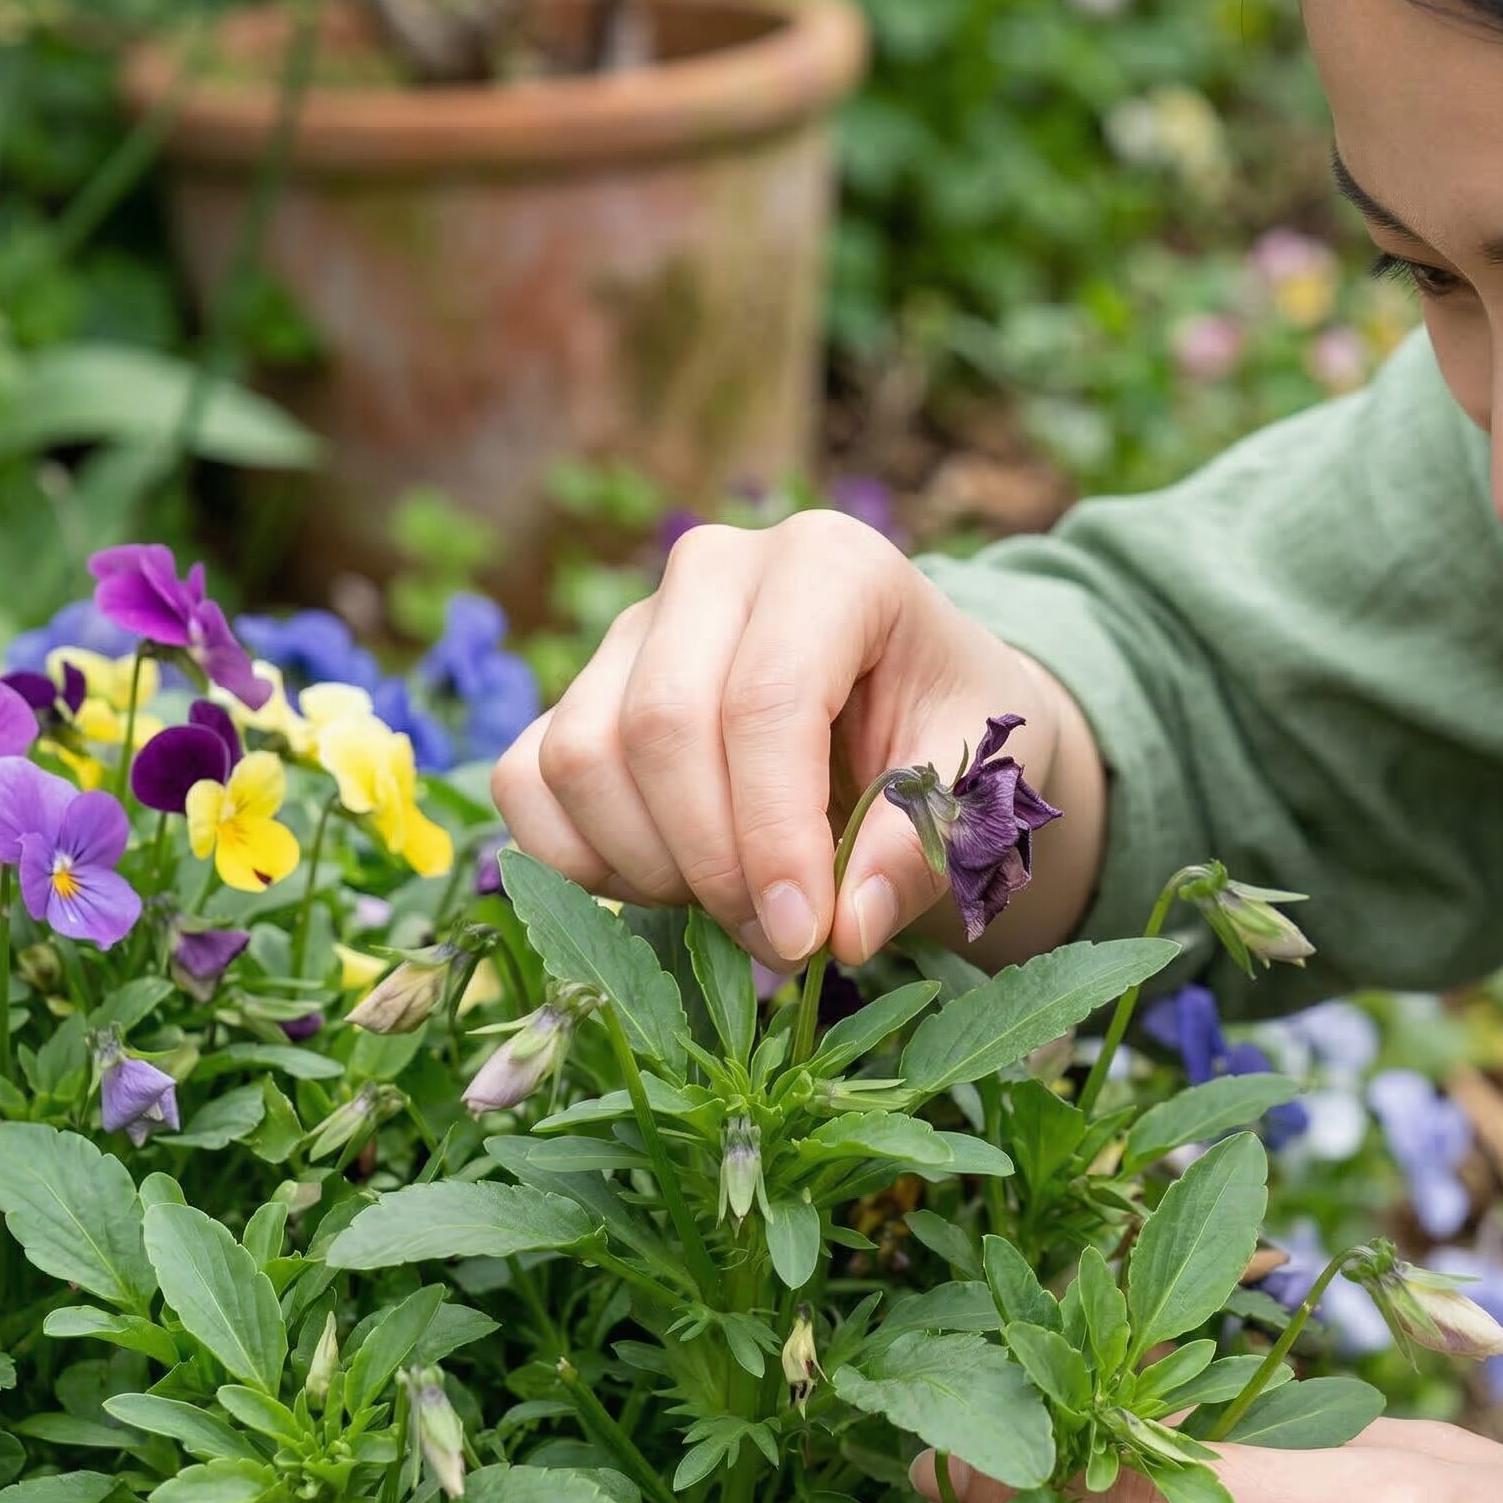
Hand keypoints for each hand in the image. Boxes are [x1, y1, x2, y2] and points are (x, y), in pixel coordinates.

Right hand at [491, 513, 1102, 970]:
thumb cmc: (947, 728)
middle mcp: (714, 569)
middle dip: (715, 865)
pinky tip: (666, 886)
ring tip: (739, 905)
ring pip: (581, 758)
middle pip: (660, 728)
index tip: (808, 937)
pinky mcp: (578, 686)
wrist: (912, 703)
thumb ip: (921, 848)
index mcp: (829, 562)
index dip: (775, 836)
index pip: (767, 700)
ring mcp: (633, 625)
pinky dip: (580, 862)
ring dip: (650, 869)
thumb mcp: (976, 781)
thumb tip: (843, 928)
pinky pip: (526, 782)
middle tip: (784, 940)